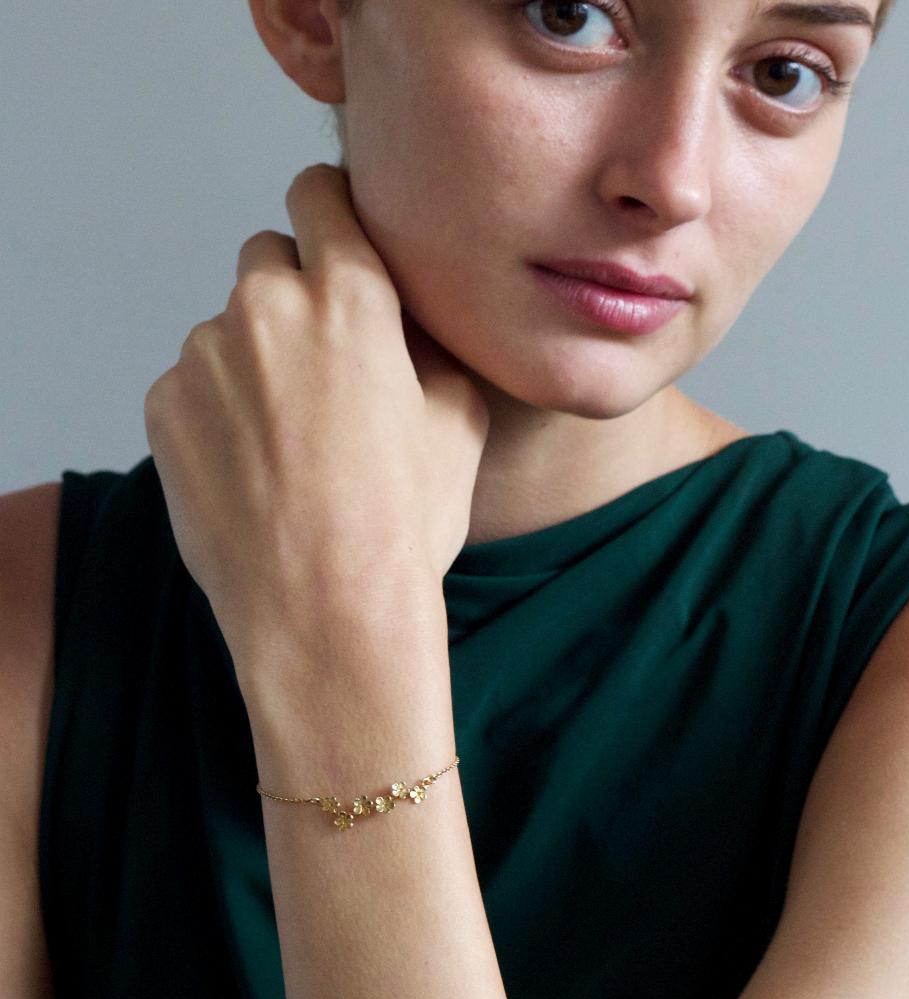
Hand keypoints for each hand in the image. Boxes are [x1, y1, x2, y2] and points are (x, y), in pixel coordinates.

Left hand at [143, 163, 489, 670]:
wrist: (326, 611)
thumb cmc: (404, 522)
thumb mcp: (460, 422)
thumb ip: (430, 345)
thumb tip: (408, 322)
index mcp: (350, 297)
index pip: (317, 193)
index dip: (329, 211)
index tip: (332, 234)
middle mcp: (266, 307)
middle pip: (267, 258)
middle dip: (295, 294)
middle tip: (325, 366)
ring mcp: (204, 356)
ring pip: (229, 327)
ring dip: (255, 357)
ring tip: (290, 438)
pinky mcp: (164, 406)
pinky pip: (193, 382)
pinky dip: (219, 407)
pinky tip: (253, 466)